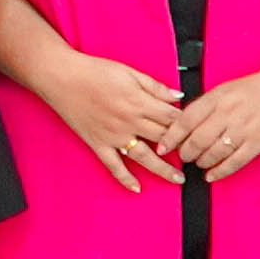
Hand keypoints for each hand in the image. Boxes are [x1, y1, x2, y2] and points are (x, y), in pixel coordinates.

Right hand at [31, 47, 186, 183]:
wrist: (62, 77)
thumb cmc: (94, 71)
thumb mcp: (129, 72)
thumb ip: (154, 87)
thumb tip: (177, 96)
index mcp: (139, 102)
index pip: (171, 117)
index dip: (187, 124)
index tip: (197, 130)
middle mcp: (129, 122)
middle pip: (162, 138)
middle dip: (181, 148)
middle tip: (196, 157)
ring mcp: (114, 136)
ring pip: (144, 157)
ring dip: (163, 169)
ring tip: (178, 178)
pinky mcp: (98, 144)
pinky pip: (113, 165)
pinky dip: (125, 178)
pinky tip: (137, 188)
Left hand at [162, 49, 259, 179]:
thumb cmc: (256, 88)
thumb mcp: (226, 89)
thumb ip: (206, 106)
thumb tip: (182, 123)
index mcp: (217, 97)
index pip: (186, 120)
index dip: (171, 136)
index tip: (163, 146)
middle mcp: (228, 113)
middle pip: (197, 139)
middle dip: (185, 152)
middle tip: (182, 156)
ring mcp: (244, 129)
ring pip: (213, 153)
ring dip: (201, 161)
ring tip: (198, 163)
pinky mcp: (258, 143)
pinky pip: (234, 162)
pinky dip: (219, 171)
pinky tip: (211, 174)